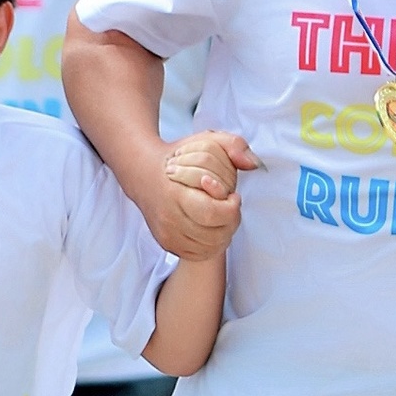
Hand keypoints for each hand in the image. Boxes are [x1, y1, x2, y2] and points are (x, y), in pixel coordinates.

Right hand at [150, 130, 259, 259]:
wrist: (143, 174)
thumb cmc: (178, 158)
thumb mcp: (207, 140)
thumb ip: (234, 145)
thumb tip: (253, 164)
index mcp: (174, 193)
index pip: (212, 213)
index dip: (231, 207)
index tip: (232, 196)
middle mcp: (168, 219)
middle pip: (214, 234)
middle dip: (231, 221)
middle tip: (229, 206)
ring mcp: (166, 235)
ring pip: (209, 248)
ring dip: (225, 234)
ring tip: (222, 216)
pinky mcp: (167, 245)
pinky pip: (199, 255)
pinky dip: (213, 244)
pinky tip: (213, 227)